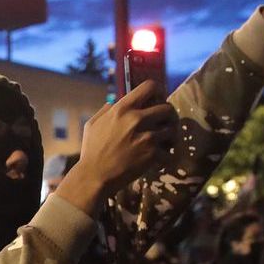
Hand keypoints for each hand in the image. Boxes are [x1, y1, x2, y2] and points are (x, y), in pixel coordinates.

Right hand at [56, 81, 175, 212]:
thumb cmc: (91, 151)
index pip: (150, 87)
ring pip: (172, 130)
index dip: (158, 92)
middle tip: (164, 124)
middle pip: (167, 108)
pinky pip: (169, 152)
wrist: (94, 176)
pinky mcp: (152, 154)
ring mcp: (147, 137)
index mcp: (122, 109)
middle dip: (168, 117)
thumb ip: (105, 111)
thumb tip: (114, 103)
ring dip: (169, 137)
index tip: (157, 101)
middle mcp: (137, 119)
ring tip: (163, 143)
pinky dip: (166, 157)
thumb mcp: (93, 124)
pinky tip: (158, 159)